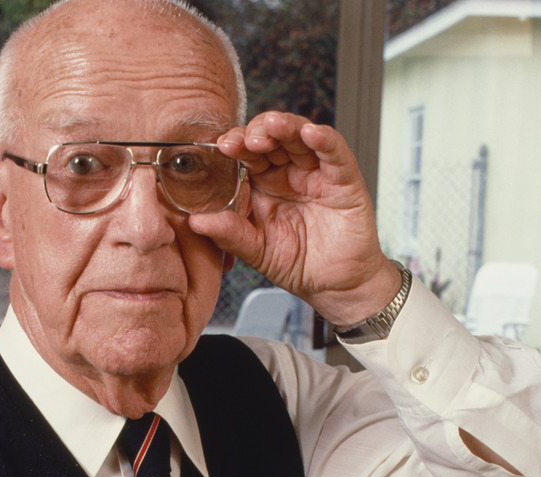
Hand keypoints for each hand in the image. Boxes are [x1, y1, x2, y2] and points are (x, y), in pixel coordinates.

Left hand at [189, 111, 400, 325]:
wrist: (335, 285)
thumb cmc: (299, 264)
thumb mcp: (256, 250)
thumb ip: (229, 233)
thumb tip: (195, 221)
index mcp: (265, 184)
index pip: (248, 153)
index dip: (236, 144)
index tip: (223, 146)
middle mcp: (290, 172)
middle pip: (274, 136)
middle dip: (258, 131)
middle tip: (246, 140)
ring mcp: (318, 173)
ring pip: (302, 136)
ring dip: (287, 126)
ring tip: (272, 126)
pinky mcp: (345, 180)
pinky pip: (336, 153)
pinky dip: (325, 139)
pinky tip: (311, 133)